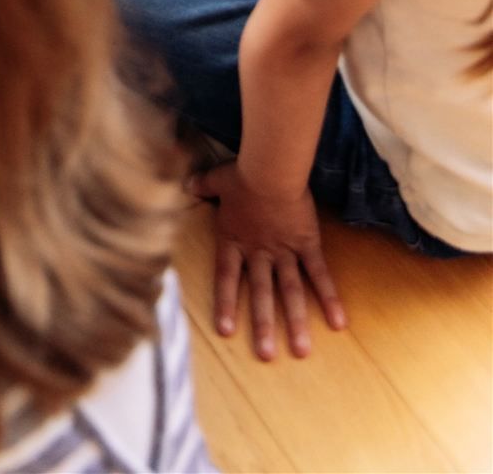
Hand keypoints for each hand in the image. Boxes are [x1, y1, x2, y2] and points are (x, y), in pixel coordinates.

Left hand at [193, 163, 345, 360]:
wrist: (272, 169)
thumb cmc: (244, 174)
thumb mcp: (217, 179)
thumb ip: (202, 185)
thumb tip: (186, 184)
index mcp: (234, 240)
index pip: (226, 278)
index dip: (225, 304)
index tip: (226, 331)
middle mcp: (259, 252)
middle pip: (260, 294)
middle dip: (263, 326)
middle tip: (266, 356)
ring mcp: (284, 251)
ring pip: (290, 292)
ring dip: (296, 322)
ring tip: (302, 351)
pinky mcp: (307, 244)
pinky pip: (319, 275)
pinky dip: (329, 298)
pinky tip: (339, 322)